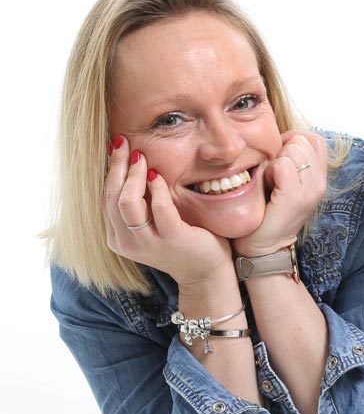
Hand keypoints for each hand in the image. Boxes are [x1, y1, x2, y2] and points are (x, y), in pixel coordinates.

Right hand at [104, 136, 230, 286]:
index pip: (106, 197)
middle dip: (117, 166)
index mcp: (118, 236)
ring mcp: (147, 243)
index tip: (118, 146)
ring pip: (127, 202)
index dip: (110, 169)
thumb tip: (130, 163)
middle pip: (111, 196)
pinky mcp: (172, 239)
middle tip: (125, 142)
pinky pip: (159, 208)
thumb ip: (140, 202)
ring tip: (142, 157)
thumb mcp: (153, 222)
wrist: (206, 271)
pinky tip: (159, 175)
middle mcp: (126, 242)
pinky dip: (158, 188)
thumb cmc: (181, 240)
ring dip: (133, 175)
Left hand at [233, 131, 327, 257]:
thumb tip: (276, 136)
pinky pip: (283, 165)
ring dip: (275, 161)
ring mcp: (311, 190)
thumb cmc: (266, 211)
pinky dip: (270, 172)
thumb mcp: (284, 181)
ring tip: (271, 183)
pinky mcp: (296, 197)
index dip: (291, 141)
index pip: (313, 138)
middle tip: (273, 176)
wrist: (264, 248)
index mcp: (319, 177)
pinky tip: (268, 188)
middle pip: (302, 139)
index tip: (278, 161)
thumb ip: (288, 159)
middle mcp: (321, 182)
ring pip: (293, 148)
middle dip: (282, 151)